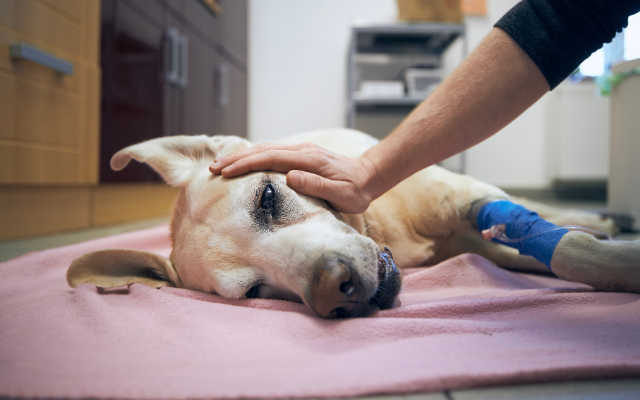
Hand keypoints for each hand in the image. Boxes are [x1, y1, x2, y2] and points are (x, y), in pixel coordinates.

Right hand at [209, 143, 378, 213]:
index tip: (226, 172)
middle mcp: (302, 150)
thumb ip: (317, 185)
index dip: (246, 164)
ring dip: (241, 156)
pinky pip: (271, 152)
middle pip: (263, 150)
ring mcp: (300, 150)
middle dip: (236, 158)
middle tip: (212, 168)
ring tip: (219, 165)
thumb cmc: (356, 191)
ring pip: (265, 149)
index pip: (271, 158)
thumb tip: (290, 176)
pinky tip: (241, 161)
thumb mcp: (342, 195)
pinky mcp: (300, 154)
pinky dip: (253, 155)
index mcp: (309, 159)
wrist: (369, 176)